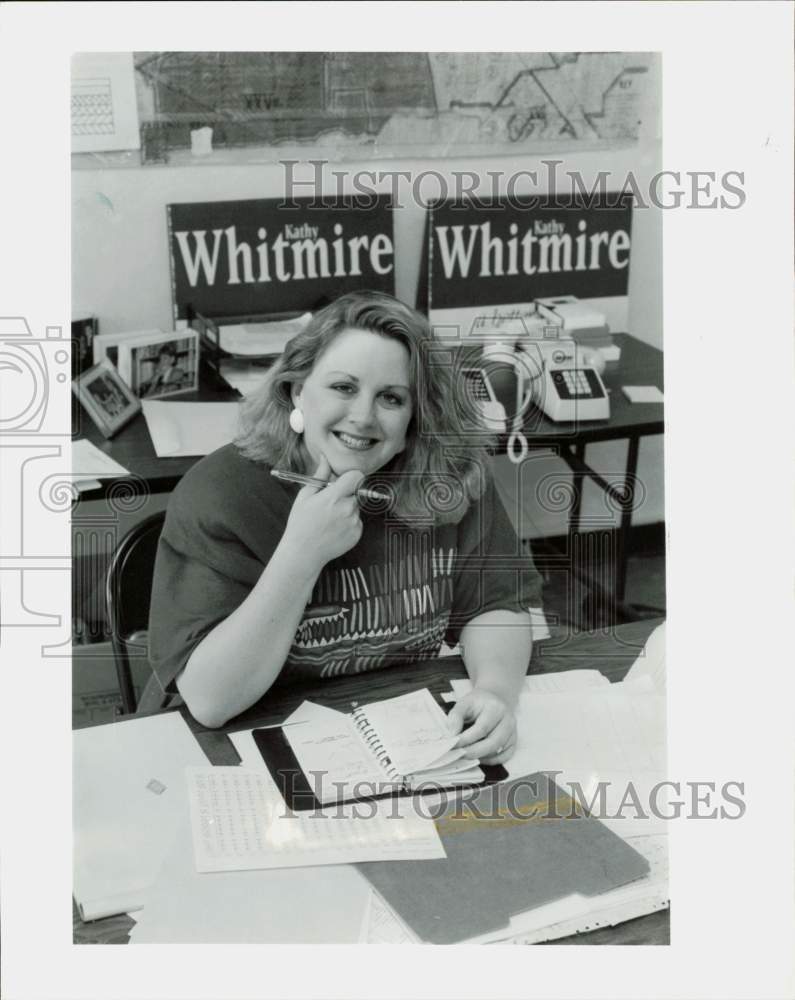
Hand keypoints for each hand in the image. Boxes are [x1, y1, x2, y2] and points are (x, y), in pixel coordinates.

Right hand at [282, 455, 363, 569]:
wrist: (303, 553)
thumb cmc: (301, 523)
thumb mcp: (305, 496)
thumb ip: (320, 476)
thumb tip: (325, 458)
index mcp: (333, 496)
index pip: (357, 476)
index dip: (351, 477)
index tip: (343, 482)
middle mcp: (347, 509)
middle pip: (356, 492)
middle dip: (346, 495)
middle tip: (330, 505)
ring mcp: (354, 522)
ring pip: (356, 507)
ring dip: (347, 509)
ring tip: (329, 520)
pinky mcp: (357, 534)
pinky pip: (357, 521)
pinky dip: (349, 523)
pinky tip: (334, 529)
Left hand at [447, 689, 516, 764]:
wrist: (495, 699)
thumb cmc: (479, 702)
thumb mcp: (464, 702)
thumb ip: (456, 717)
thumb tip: (452, 735)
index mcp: (496, 708)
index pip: (482, 728)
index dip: (466, 739)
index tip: (453, 744)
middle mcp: (508, 720)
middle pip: (492, 742)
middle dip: (473, 752)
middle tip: (458, 754)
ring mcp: (513, 732)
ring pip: (498, 752)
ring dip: (480, 757)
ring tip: (465, 756)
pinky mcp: (513, 742)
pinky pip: (503, 757)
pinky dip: (489, 760)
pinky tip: (478, 757)